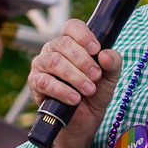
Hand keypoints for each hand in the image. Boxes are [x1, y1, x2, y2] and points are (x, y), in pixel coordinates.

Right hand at [29, 19, 122, 137]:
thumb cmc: (95, 92)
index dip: (84, 35)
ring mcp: (41, 64)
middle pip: (64, 43)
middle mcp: (54, 49)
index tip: (96, 50)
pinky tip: (75, 98)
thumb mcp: (111, 76)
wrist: (84, 120)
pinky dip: (62, 90)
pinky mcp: (35, 83)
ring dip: (75, 76)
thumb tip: (105, 55)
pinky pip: (45, 82)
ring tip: (89, 90)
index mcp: (72, 42)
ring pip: (54, 61)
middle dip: (84, 61)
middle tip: (96, 76)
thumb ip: (113, 62)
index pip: (72, 26)